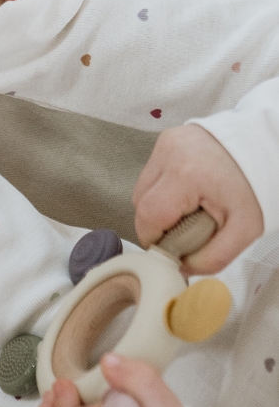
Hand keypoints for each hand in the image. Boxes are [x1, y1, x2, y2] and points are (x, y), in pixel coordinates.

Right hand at [132, 124, 263, 274]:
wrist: (267, 150)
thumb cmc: (257, 188)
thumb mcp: (245, 231)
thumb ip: (213, 256)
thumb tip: (182, 268)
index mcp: (185, 176)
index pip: (148, 216)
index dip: (155, 238)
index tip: (173, 248)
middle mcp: (168, 154)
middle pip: (141, 201)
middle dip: (158, 222)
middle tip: (186, 228)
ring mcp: (165, 144)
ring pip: (144, 186)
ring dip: (159, 203)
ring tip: (189, 207)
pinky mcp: (166, 139)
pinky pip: (153, 172)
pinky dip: (165, 186)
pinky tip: (188, 189)